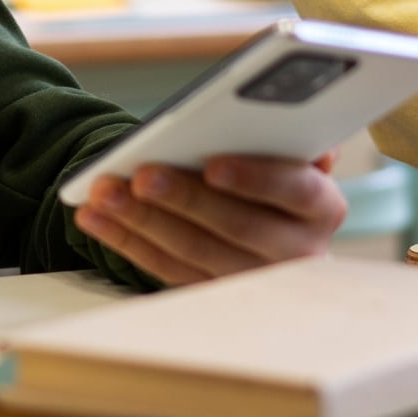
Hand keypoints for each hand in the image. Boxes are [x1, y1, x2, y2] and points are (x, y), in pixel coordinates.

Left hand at [73, 153, 346, 285]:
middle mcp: (298, 251)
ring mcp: (254, 280)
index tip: (213, 164)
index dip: (255, 178)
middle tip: (140, 175)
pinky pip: (165, 270)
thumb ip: (291, 134)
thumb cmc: (273, 166)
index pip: (297, 191)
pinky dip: (127, 241)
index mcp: (322, 207)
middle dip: (184, 199)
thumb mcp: (292, 150)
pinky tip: (95, 217)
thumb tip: (291, 122)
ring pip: (193, 253)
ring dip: (142, 221)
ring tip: (103, 192)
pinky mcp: (213, 294)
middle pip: (237, 227)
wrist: (267, 216)